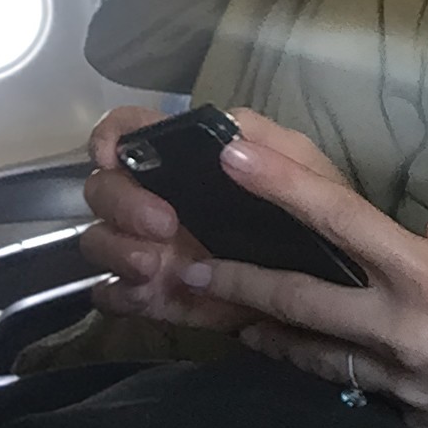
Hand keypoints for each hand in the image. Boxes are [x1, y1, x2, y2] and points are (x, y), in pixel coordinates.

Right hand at [80, 106, 343, 332]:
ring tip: (154, 265)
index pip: (131, 131)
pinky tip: (147, 294)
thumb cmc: (316, 216)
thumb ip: (273, 149)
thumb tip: (229, 146)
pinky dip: (121, 295)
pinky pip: (114, 295)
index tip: (112, 155)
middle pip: (104, 188)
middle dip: (124, 202)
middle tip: (165, 224)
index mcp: (189, 160)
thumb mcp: (309, 174)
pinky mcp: (155, 295)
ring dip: (118, 249)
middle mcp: (158, 199)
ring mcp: (151, 248)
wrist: (328, 289)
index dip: (111, 136)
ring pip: (100, 240)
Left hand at [187, 137, 427, 427]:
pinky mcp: (415, 424)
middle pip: (299, 302)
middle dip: (242, 278)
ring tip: (236, 319)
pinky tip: (328, 359)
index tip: (234, 156)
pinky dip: (340, 369)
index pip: (339, 221)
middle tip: (197, 263)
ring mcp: (405, 388)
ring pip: (316, 356)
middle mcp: (404, 333)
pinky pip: (364, 389)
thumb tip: (419, 238)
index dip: (281, 184)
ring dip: (271, 334)